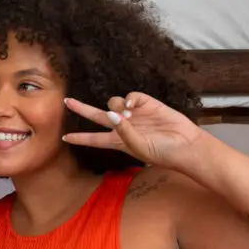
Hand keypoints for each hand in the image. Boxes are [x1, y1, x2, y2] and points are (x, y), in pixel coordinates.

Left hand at [62, 92, 205, 170]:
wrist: (184, 144)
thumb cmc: (161, 152)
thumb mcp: (138, 147)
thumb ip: (123, 132)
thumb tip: (112, 114)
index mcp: (118, 141)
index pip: (94, 139)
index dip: (80, 138)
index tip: (64, 138)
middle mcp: (122, 126)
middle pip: (97, 115)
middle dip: (82, 108)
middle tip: (67, 101)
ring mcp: (134, 114)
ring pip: (113, 102)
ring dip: (116, 107)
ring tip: (129, 116)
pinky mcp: (146, 103)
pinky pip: (131, 96)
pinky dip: (129, 99)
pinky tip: (134, 107)